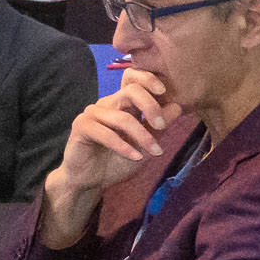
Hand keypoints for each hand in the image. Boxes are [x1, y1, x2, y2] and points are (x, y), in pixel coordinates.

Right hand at [54, 64, 187, 197]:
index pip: (133, 78)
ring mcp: (93, 113)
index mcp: (122, 103)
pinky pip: (105, 133)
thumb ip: (158, 127)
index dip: (148, 79)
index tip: (164, 91)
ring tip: (156, 152)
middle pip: (131, 91)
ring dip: (142, 136)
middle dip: (151, 107)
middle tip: (162, 126)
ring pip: (122, 117)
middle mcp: (108, 104)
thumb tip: (178, 107)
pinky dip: (123, 146)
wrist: (91, 181)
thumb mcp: (144, 145)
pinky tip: (136, 157)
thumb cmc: (116, 160)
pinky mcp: (81, 127)